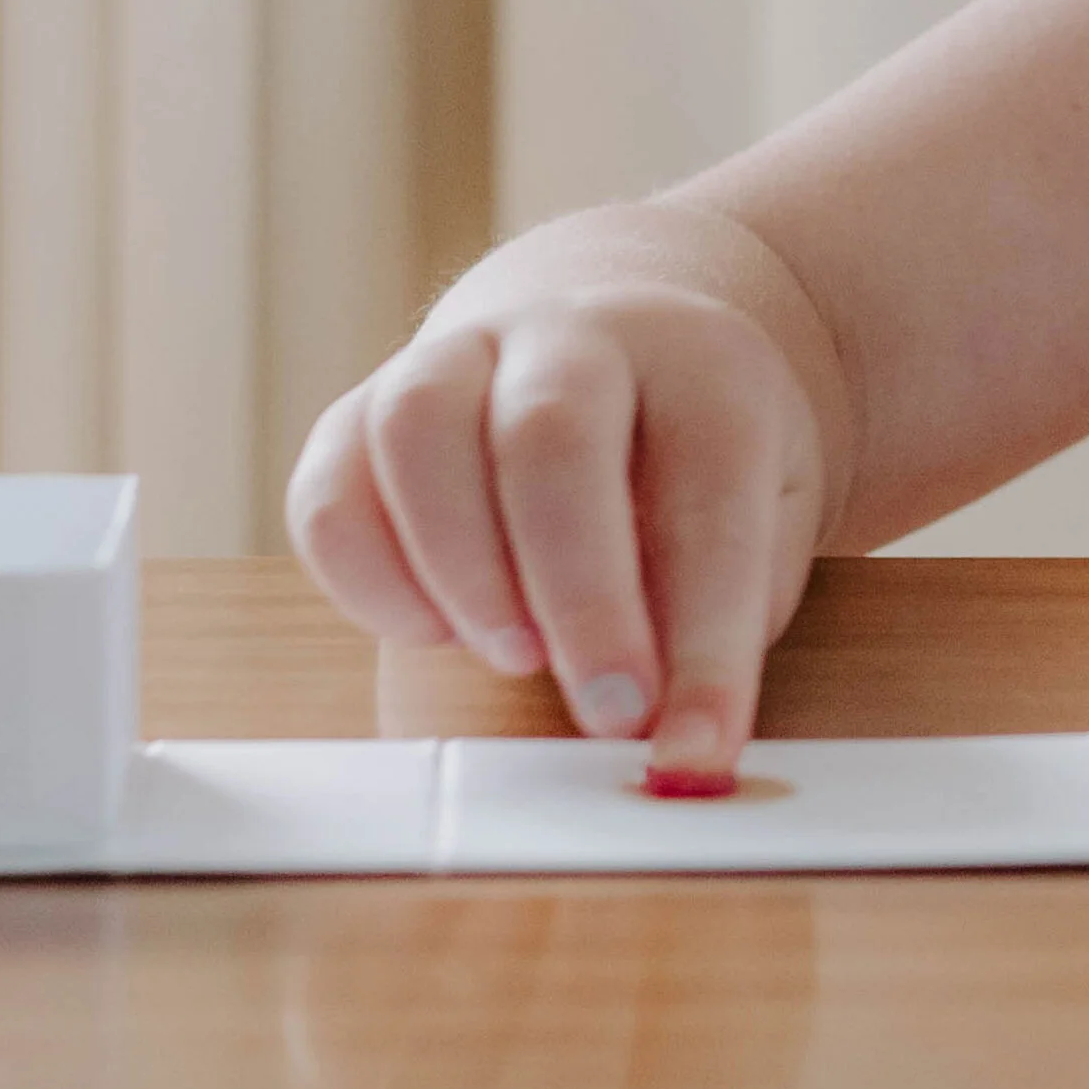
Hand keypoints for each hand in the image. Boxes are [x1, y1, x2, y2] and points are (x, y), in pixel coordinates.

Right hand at [286, 197, 839, 787]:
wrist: (619, 342)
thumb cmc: (695, 459)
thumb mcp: (759, 515)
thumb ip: (724, 614)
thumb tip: (676, 748)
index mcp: (701, 359)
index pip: (709, 485)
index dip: (707, 634)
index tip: (695, 752)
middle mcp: (576, 336)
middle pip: (550, 433)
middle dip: (577, 592)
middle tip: (605, 713)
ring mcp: (462, 355)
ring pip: (420, 430)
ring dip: (460, 568)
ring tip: (514, 657)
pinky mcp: (366, 406)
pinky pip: (330, 482)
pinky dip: (365, 576)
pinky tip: (430, 630)